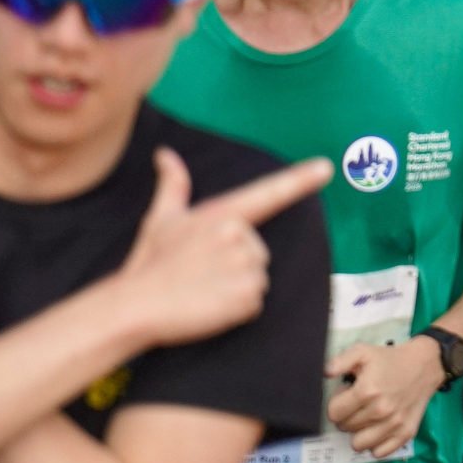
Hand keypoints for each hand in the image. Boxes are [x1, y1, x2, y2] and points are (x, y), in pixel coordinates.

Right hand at [110, 148, 332, 348]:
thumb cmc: (149, 263)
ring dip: (237, 287)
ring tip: (203, 289)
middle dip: (236, 263)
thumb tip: (166, 153)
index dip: (299, 180)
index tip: (326, 167)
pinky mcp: (248, 297)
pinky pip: (255, 303)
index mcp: (222, 214)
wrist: (136, 306)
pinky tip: (210, 305)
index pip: (268, 194)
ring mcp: (246, 267)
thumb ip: (174, 185)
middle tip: (200, 272)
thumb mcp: (162, 219)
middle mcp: (239, 236)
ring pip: (258, 277)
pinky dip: (237, 309)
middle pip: (259, 251)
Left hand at [326, 335, 448, 458]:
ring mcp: (394, 424)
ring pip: (359, 445)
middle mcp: (380, 411)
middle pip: (345, 428)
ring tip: (367, 418)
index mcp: (367, 391)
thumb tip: (324, 373)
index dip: (336, 404)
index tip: (346, 396)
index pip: (334, 413)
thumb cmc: (390, 360)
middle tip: (358, 404)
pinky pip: (380, 453)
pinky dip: (376, 444)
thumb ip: (340, 361)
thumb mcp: (363, 352)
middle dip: (346, 417)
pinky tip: (378, 429)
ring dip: (358, 433)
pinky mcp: (406, 433)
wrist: (425, 365)